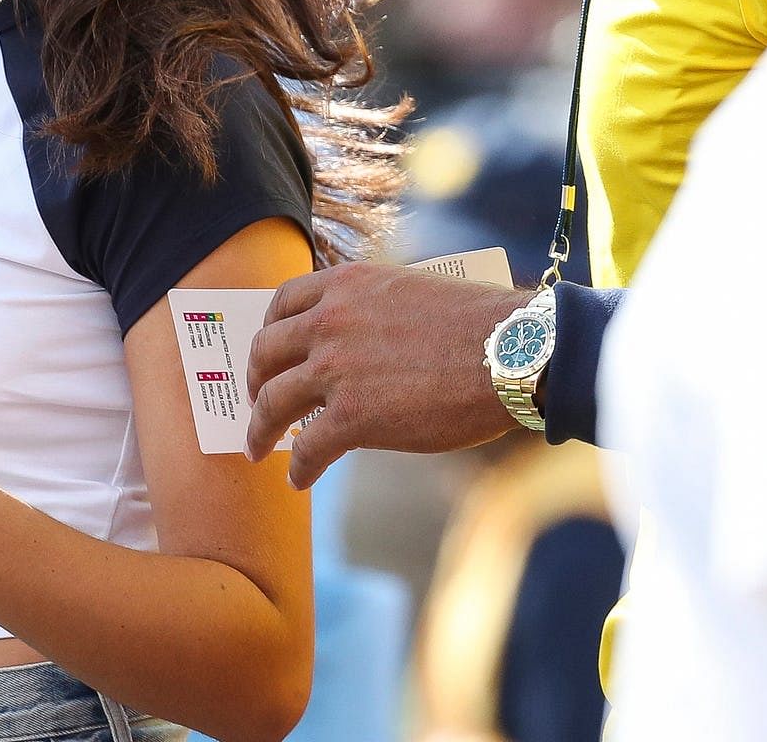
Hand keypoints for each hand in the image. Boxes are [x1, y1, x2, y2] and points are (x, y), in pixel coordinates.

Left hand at [243, 263, 527, 487]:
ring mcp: (337, 369)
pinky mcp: (352, 417)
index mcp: (348, 285)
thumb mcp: (414, 293)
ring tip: (258, 448)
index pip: (284, 302)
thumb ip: (377, 311)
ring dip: (259, 428)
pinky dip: (299, 467)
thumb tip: (368, 341)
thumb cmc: (481, 326)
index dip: (268, 331)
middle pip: (266, 351)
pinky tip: (300, 479)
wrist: (512, 354)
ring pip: (273, 401)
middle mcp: (331, 320)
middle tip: (256, 401)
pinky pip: (307, 447)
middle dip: (254, 380)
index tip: (268, 353)